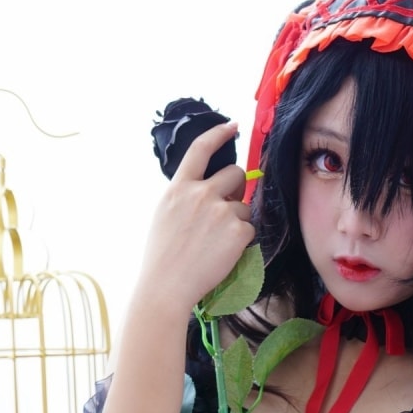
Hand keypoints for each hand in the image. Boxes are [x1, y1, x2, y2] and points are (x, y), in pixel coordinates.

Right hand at [136, 119, 257, 317]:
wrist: (166, 287)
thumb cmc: (162, 257)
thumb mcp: (164, 215)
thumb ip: (186, 196)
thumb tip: (210, 189)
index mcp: (179, 187)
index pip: (201, 149)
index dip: (219, 133)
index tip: (232, 126)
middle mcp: (200, 194)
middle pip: (235, 173)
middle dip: (236, 188)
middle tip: (227, 209)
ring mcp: (221, 212)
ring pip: (244, 207)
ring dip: (237, 221)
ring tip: (216, 244)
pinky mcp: (237, 232)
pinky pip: (249, 230)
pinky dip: (241, 242)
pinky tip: (223, 254)